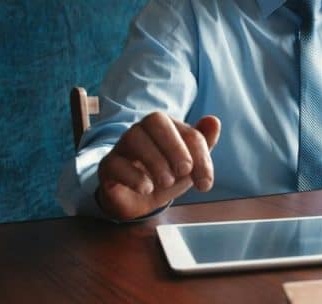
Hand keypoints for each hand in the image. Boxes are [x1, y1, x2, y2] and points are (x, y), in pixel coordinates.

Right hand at [97, 113, 220, 220]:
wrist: (138, 202)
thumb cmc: (165, 177)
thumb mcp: (189, 166)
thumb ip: (203, 144)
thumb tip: (214, 120)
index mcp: (167, 127)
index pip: (187, 132)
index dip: (200, 156)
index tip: (205, 184)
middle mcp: (143, 130)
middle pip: (155, 121)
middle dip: (175, 147)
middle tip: (184, 172)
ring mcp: (122, 146)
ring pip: (133, 138)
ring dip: (155, 161)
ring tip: (166, 182)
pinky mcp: (107, 166)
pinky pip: (115, 163)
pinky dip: (133, 176)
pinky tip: (146, 188)